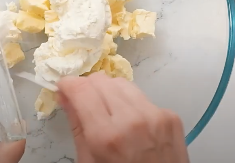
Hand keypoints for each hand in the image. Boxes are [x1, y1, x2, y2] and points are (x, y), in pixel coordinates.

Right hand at [57, 73, 188, 162]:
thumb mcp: (89, 161)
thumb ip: (76, 125)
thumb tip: (64, 96)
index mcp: (106, 136)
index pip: (82, 90)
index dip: (68, 83)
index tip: (63, 86)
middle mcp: (132, 120)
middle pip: (101, 80)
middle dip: (87, 87)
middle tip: (83, 100)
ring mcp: (155, 115)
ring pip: (122, 83)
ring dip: (109, 91)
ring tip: (107, 110)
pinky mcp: (170, 116)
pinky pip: (142, 97)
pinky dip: (130, 103)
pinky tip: (130, 122)